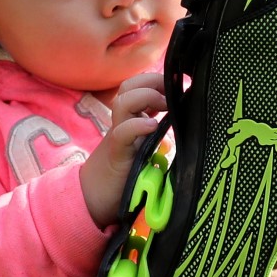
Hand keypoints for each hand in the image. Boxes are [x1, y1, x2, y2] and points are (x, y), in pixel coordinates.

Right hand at [80, 72, 166, 227]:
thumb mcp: (146, 149)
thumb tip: (180, 130)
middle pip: (129, 86)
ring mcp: (118, 135)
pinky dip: (137, 125)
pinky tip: (152, 126)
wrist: (95, 197)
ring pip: (123, 102)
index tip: (180, 84)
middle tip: (173, 93)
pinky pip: (122, 133)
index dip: (157, 80)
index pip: (139, 85)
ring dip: (146, 96)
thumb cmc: (126, 172)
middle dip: (152, 81)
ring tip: (164, 105)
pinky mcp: (116, 153)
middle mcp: (124, 122)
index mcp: (132, 118)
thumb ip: (159, 137)